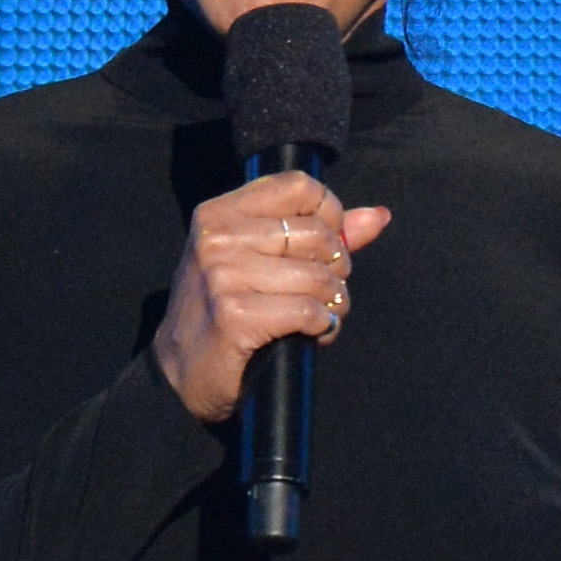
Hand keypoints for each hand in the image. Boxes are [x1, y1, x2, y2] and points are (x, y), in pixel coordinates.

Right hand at [151, 170, 392, 423]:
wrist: (182, 373)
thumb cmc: (225, 312)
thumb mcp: (259, 260)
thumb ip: (320, 234)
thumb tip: (378, 216)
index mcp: (221, 213)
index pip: (300, 187)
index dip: (331, 215)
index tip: (328, 246)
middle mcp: (218, 238)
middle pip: (317, 234)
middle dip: (337, 268)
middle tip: (327, 292)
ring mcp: (224, 275)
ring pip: (318, 277)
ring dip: (334, 303)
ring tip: (322, 317)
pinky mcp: (235, 315)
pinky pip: (309, 312)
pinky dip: (323, 327)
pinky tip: (313, 335)